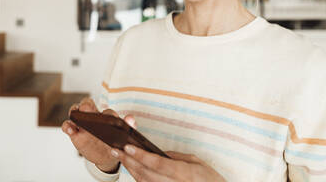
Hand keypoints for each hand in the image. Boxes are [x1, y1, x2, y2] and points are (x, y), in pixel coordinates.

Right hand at [61, 97, 136, 172]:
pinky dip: (67, 126)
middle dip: (87, 105)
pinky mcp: (75, 133)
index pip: (107, 112)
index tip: (110, 118)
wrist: (106, 158)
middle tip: (87, 109)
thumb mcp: (123, 139)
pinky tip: (70, 130)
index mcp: (107, 118)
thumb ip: (128, 128)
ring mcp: (83, 125)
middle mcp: (94, 118)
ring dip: (75, 111)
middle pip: (88, 104)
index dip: (108, 114)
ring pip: (76, 111)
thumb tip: (130, 118)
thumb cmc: (115, 144)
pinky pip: (68, 126)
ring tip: (76, 118)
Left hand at [111, 145, 225, 181]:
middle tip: (115, 150)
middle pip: (145, 173)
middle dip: (128, 161)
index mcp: (183, 173)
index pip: (156, 163)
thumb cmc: (210, 180)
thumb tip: (159, 153)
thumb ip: (176, 157)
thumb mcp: (197, 162)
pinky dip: (138, 178)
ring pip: (143, 181)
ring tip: (121, 157)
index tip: (127, 147)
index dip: (140, 155)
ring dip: (130, 169)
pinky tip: (132, 170)